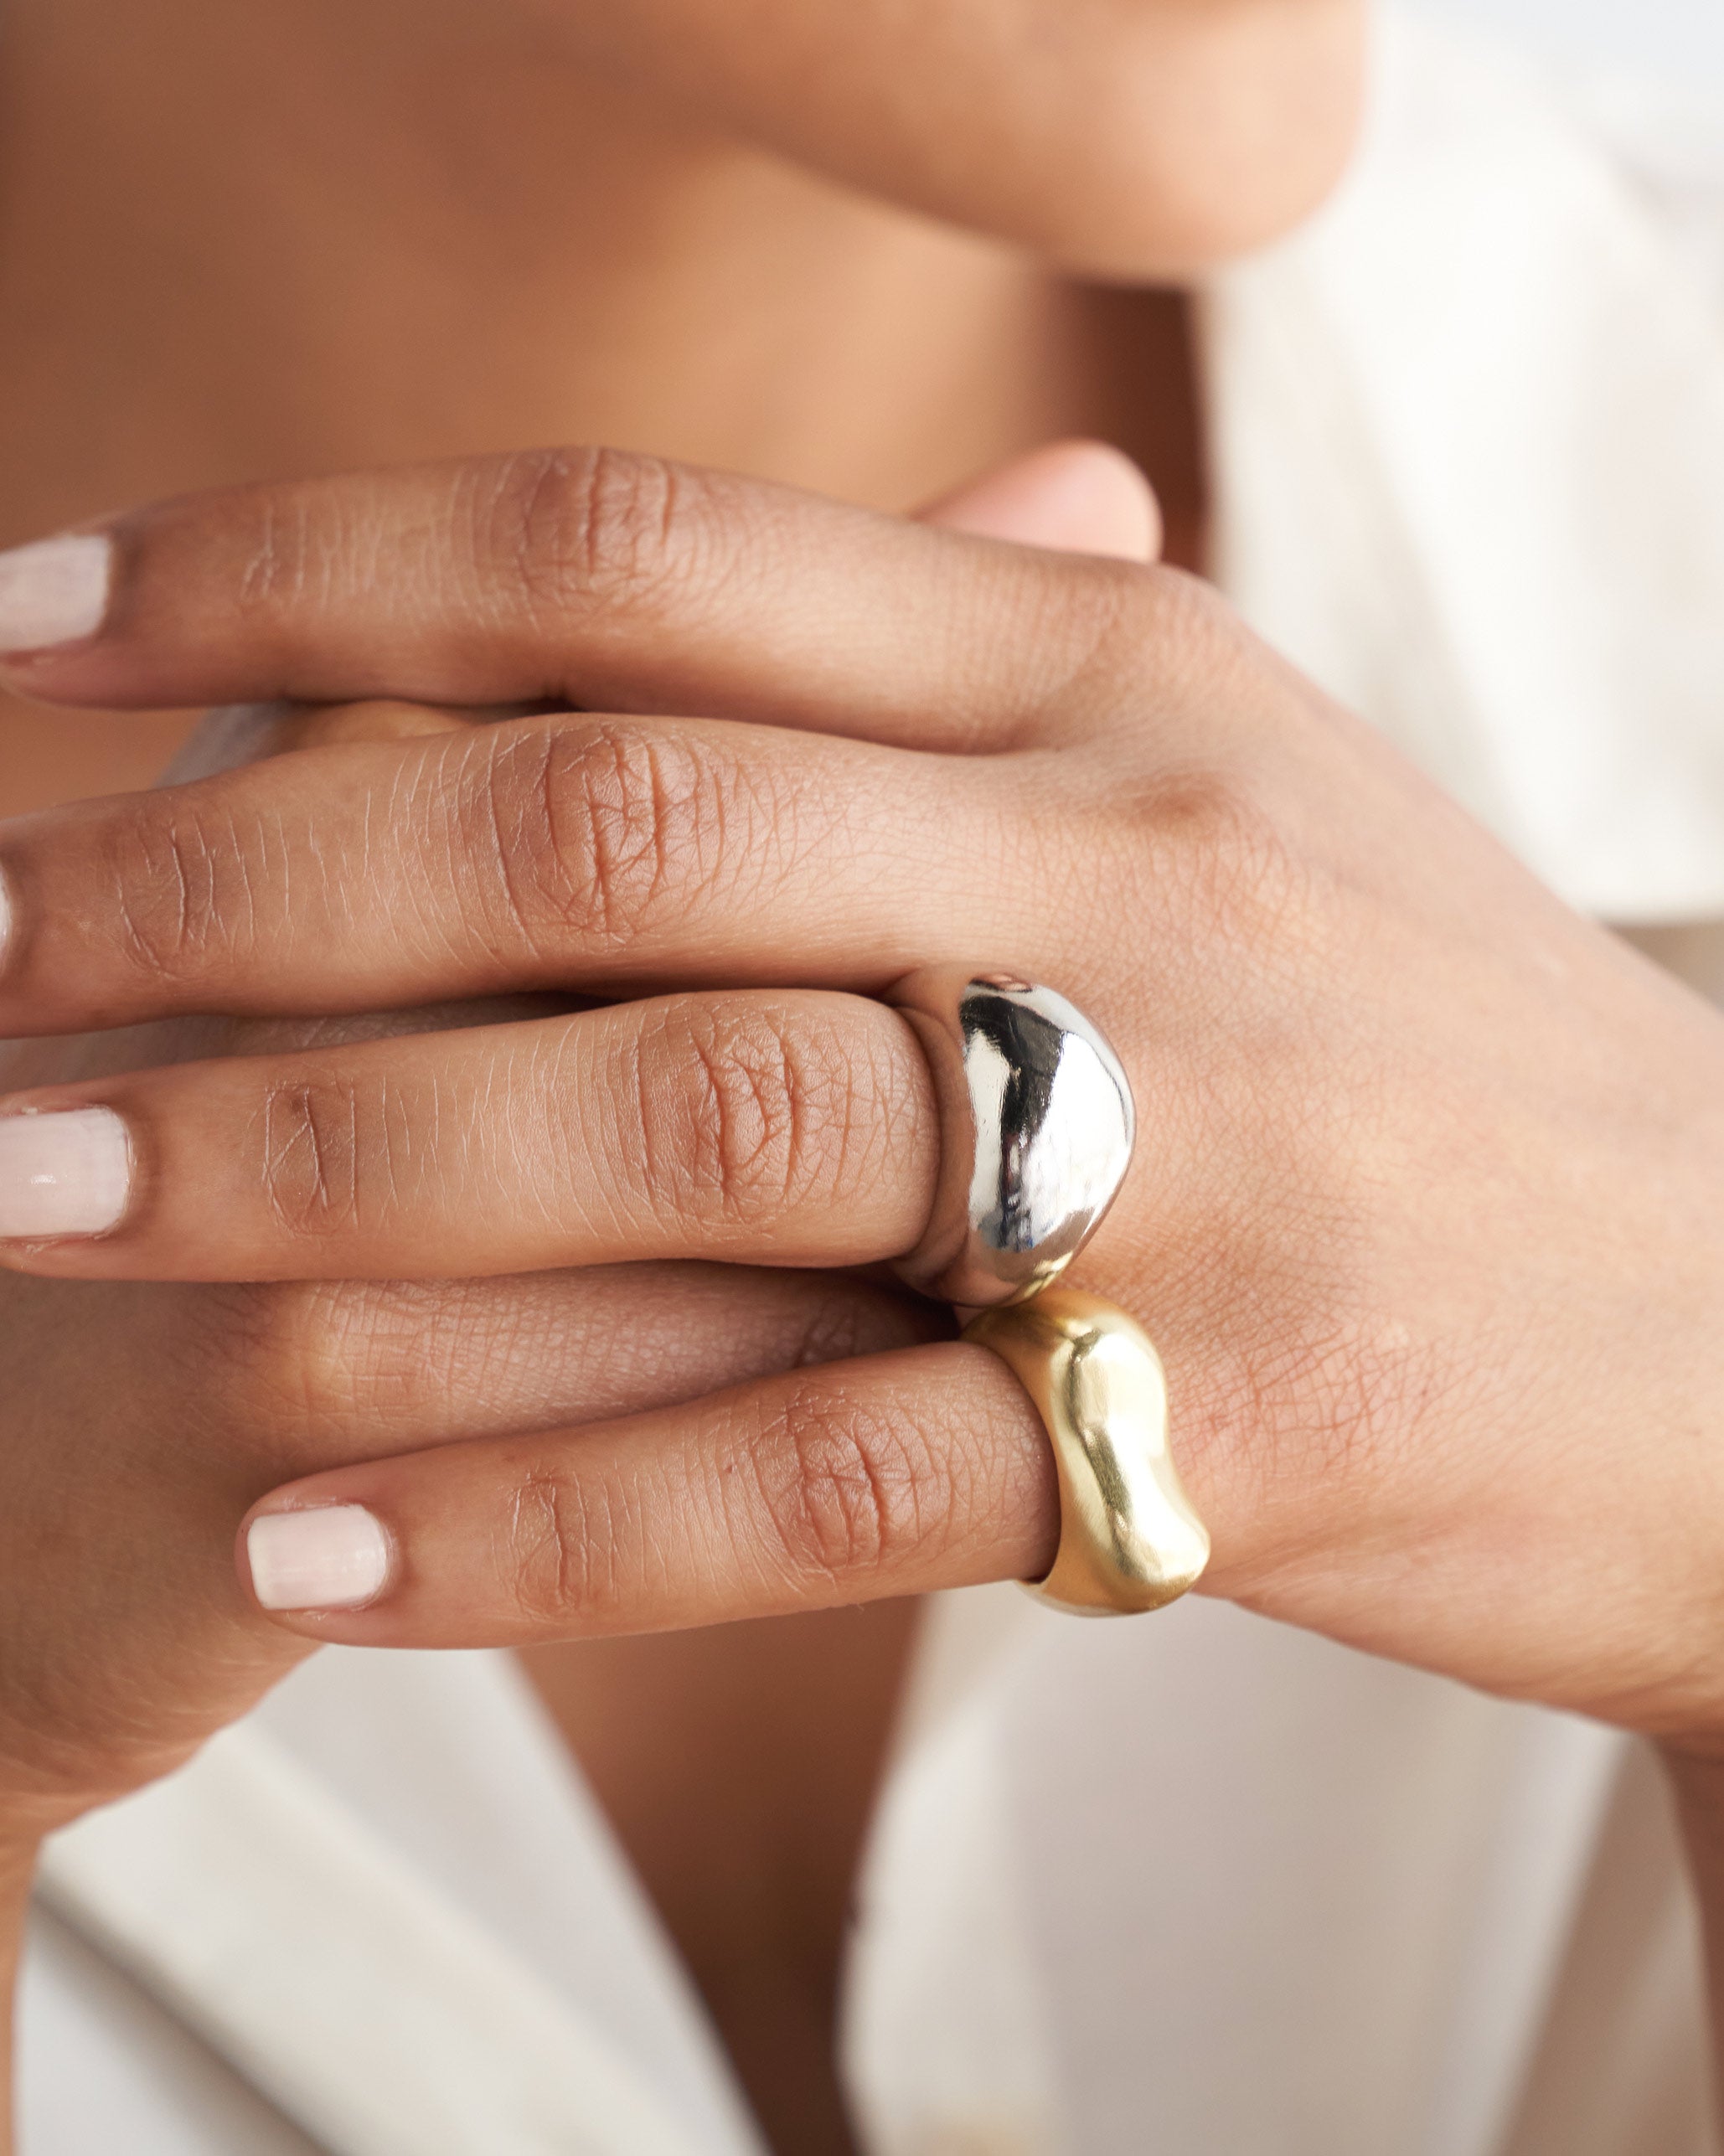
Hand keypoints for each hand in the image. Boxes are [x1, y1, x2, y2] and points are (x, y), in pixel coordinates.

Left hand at [3, 446, 1723, 1740]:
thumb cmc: (1420, 1051)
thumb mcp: (1210, 795)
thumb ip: (924, 692)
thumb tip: (578, 622)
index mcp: (1112, 669)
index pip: (632, 548)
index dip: (287, 563)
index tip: (24, 632)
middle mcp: (1144, 856)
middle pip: (597, 821)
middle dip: (221, 883)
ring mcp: (1203, 1144)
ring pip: (677, 1127)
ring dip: (308, 1175)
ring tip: (34, 1206)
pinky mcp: (1230, 1428)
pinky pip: (809, 1467)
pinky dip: (529, 1512)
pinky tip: (302, 1534)